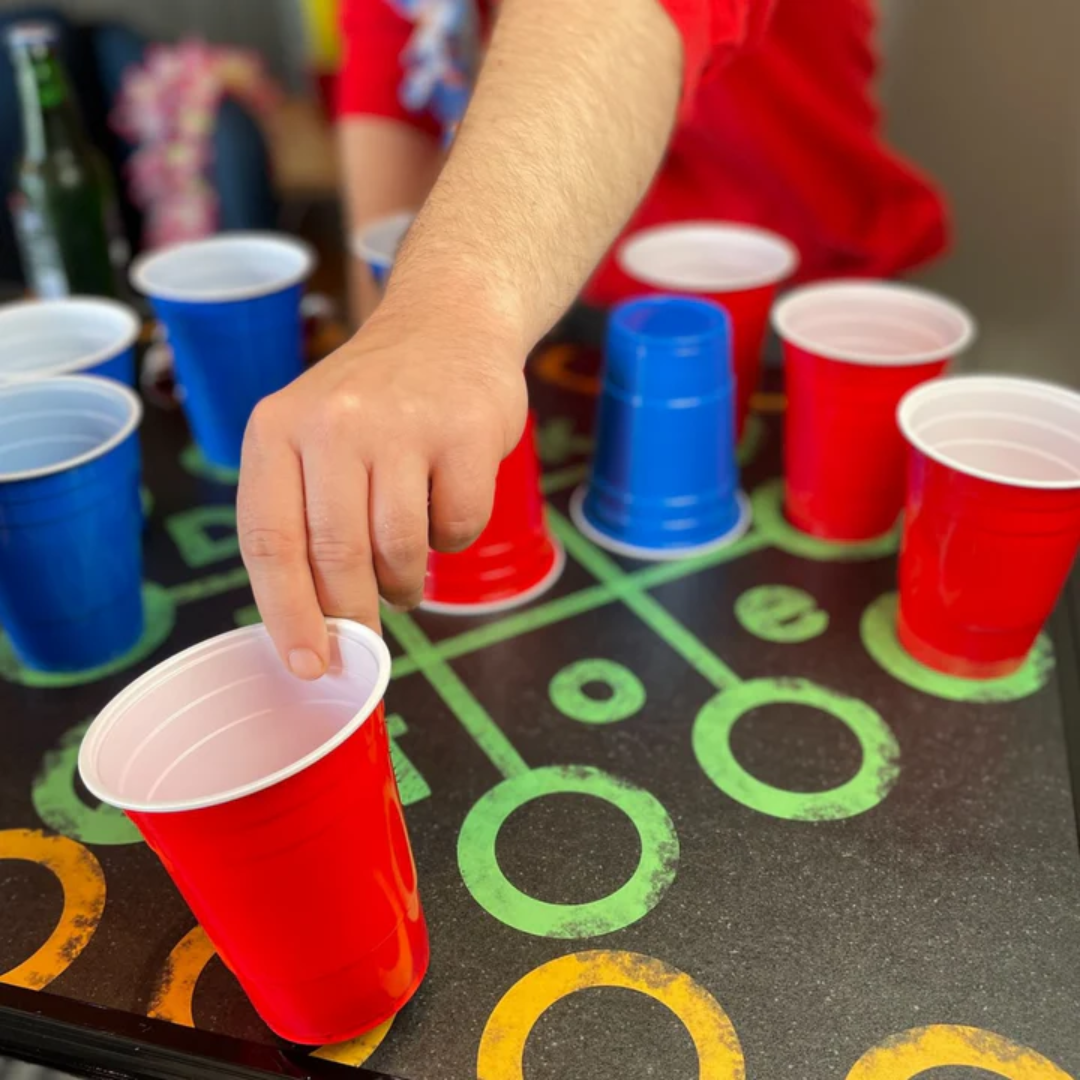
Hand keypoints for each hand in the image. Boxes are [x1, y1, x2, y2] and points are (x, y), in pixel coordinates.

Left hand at [237, 306, 527, 678]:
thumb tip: (312, 629)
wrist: (447, 326)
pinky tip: (445, 503)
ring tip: (406, 566)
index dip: (286, 615)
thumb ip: (301, 519)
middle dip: (353, 616)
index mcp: (277, 429)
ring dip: (405, 581)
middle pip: (336, 557)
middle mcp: (334, 422)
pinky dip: (454, 537)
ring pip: (400, 550)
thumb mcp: (312, 440)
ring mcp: (403, 424)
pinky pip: (458, 527)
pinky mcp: (467, 432)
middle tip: (366, 641)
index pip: (270, 541)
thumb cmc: (373, 405)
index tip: (307, 665)